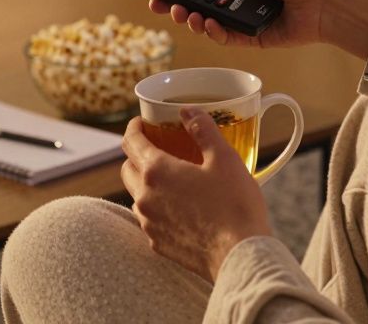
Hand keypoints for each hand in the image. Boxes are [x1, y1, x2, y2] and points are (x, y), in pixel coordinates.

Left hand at [120, 110, 272, 281]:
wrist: (240, 256)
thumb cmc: (235, 205)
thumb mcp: (224, 158)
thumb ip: (203, 129)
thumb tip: (187, 111)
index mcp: (157, 171)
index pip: (131, 141)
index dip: (134, 127)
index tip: (142, 122)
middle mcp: (145, 197)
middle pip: (128, 168)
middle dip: (138, 155)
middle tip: (158, 148)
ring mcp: (149, 223)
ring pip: (137, 195)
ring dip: (147, 183)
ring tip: (172, 178)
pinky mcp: (158, 243)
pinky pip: (149, 219)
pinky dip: (157, 207)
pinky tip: (179, 207)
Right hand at [149, 0, 367, 58]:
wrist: (323, 0)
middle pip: (200, 3)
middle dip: (178, 5)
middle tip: (161, 6)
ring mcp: (245, 18)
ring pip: (209, 22)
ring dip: (193, 19)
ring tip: (186, 15)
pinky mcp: (253, 38)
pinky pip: (226, 38)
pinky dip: (214, 32)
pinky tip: (208, 25)